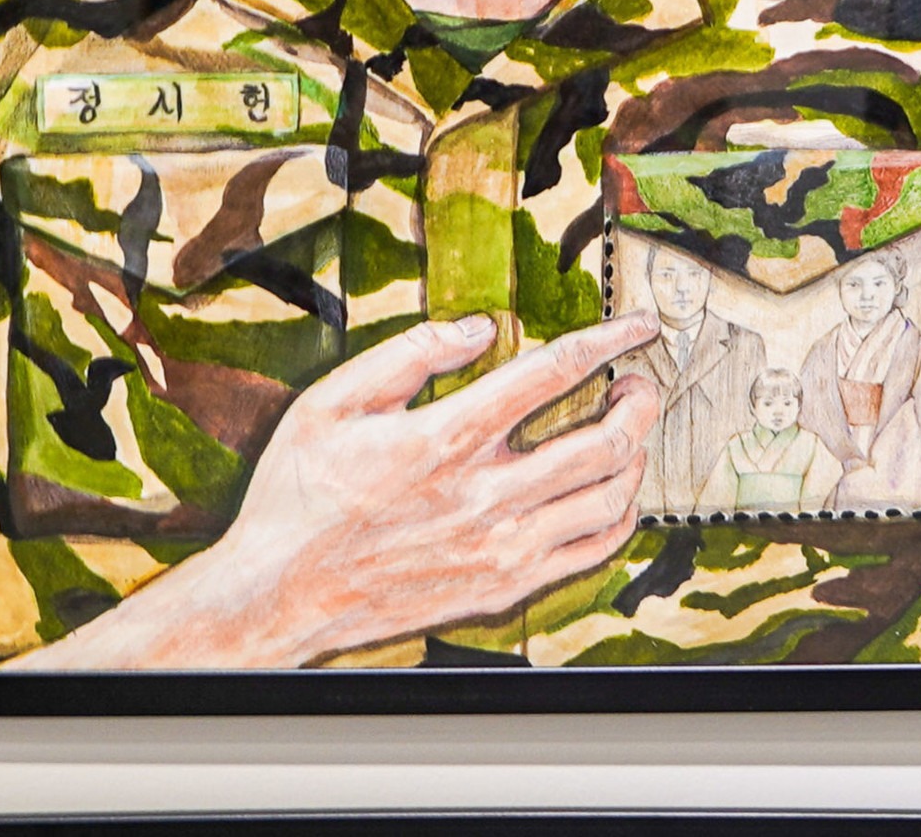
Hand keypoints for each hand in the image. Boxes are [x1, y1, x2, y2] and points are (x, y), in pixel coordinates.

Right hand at [9, 311, 659, 669]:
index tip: (639, 326)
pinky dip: (618, 514)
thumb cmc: (300, 496)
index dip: (610, 339)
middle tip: (638, 384)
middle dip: (640, 402)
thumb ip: (409, 353)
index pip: (554, 372)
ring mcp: (501, 547)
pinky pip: (591, 550)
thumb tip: (478, 328)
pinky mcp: (504, 586)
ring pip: (610, 498)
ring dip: (635, 456)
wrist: (280, 594)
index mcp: (446, 438)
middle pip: (605, 441)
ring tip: (626, 433)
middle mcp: (485, 495)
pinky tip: (608, 491)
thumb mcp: (331, 402)